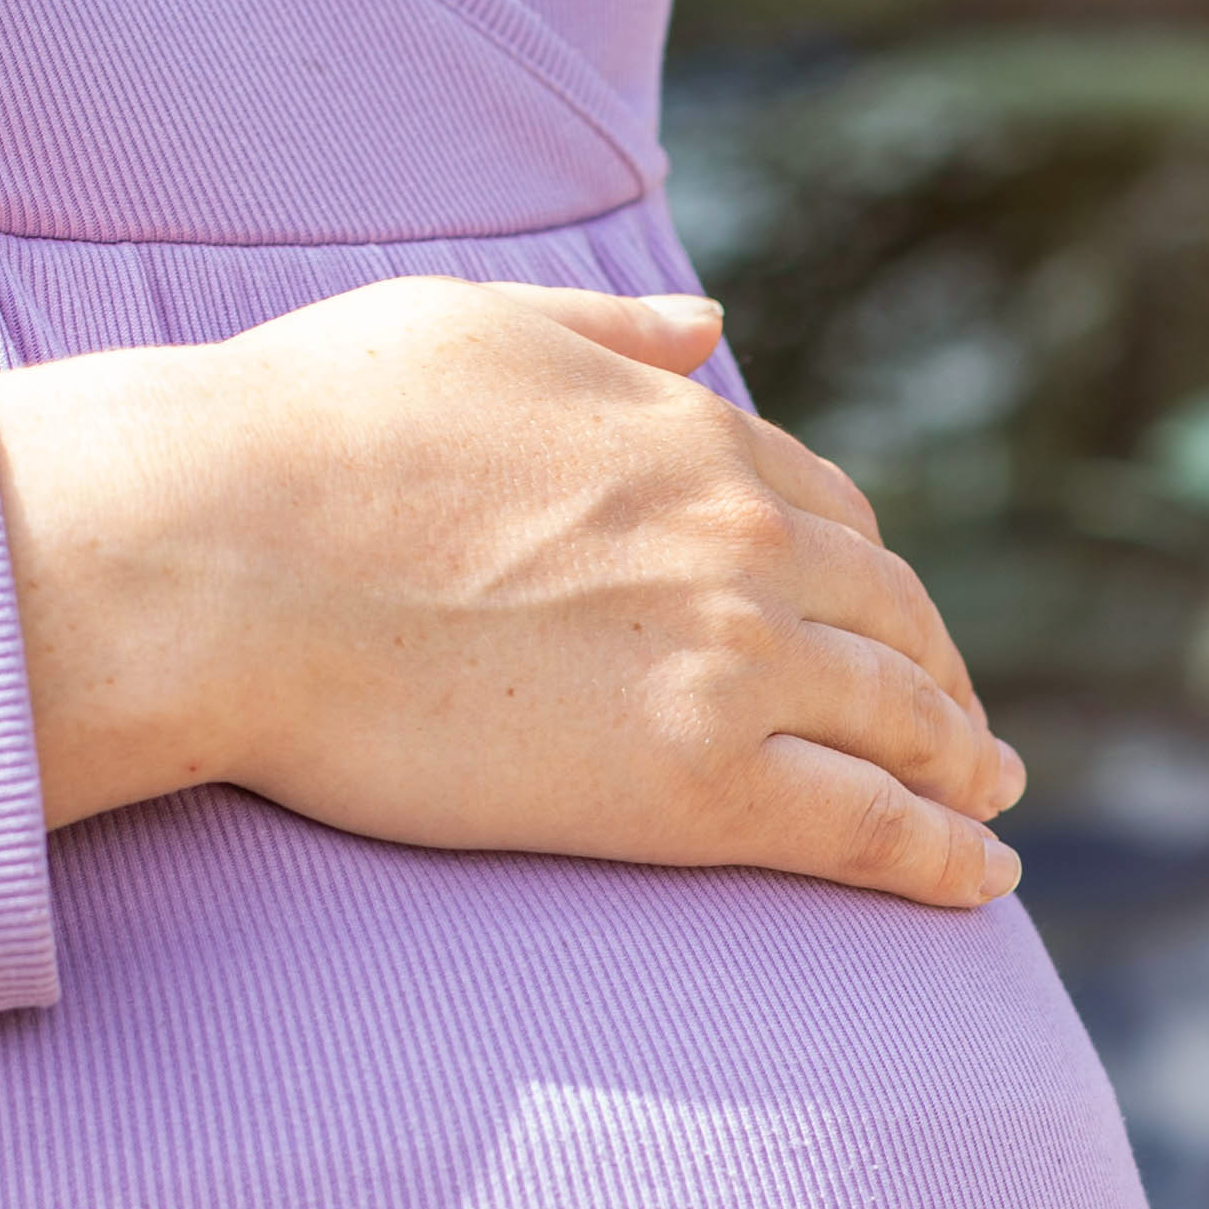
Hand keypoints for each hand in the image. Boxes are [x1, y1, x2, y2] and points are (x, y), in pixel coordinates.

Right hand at [0, 279, 1027, 906]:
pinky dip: (940, 858)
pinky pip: (865, 829)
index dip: (869, 576)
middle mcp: (742, 543)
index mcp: (692, 437)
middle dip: (940, 676)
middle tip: (964, 730)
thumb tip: (712, 326)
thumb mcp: (475, 325)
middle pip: (890, 617)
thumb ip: (612, 337)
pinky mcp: (695, 786)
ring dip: (961, 768)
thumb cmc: (302, 435)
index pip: (830, 514)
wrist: (221, 554)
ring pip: (901, 724)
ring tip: (987, 808)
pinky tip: (978, 883)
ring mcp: (731, 664)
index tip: (883, 619)